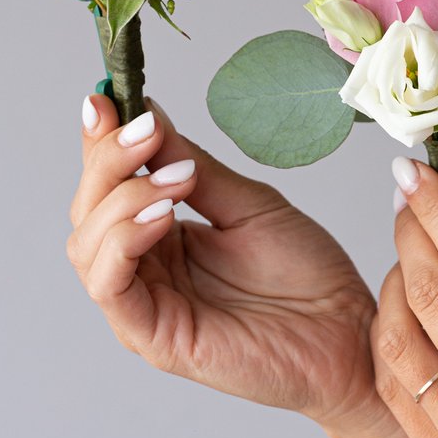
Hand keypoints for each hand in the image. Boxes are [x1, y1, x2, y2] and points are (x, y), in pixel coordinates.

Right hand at [67, 93, 381, 434]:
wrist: (350, 333)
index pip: (107, 184)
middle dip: (108, 162)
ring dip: (121, 199)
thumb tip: (143, 111)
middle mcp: (144, 270)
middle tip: (146, 131)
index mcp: (160, 235)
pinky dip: (124, 242)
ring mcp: (144, 305)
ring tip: (175, 177)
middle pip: (87, 210)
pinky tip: (162, 215)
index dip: (100, 142)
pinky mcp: (153, 338)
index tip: (109, 99)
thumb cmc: (307, 274)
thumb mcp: (247, 202)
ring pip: (88, 245)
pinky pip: (110, 287)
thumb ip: (190, 163)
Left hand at [373, 158, 437, 437]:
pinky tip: (402, 310)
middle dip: (411, 233)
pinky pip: (394, 384)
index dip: (437, 209)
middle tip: (406, 199)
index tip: (415, 173)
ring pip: (397, 336)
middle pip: (429, 293)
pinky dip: (390, 337)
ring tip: (411, 258)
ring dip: (395, 283)